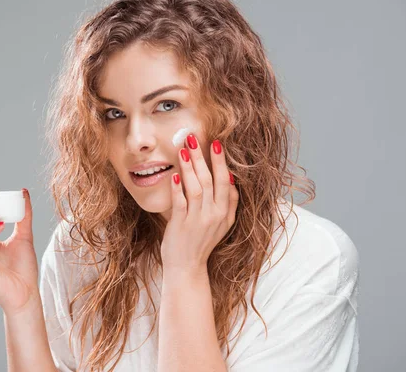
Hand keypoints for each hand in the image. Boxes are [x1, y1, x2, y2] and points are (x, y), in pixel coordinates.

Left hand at [161, 135, 238, 274]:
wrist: (187, 268)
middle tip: (194, 138)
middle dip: (203, 158)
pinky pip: (180, 203)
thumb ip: (229, 203)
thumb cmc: (201, 242)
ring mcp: (198, 221)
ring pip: (196, 188)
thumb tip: (231, 179)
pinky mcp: (181, 226)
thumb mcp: (223, 224)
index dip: (221, 162)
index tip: (215, 143)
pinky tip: (174, 175)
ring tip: (183, 150)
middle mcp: (214, 215)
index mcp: (225, 213)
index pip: (225, 182)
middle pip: (211, 181)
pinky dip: (178, 188)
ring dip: (190, 168)